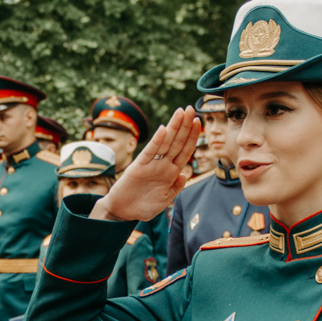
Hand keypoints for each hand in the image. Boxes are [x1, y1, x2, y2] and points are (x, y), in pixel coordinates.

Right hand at [93, 107, 200, 223]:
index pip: (185, 150)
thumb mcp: (164, 200)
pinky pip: (150, 152)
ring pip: (166, 143)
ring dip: (174, 127)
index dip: (192, 136)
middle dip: (185, 126)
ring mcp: (151, 164)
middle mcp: (162, 165)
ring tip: (182, 112)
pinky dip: (157, 141)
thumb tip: (185, 174)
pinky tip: (164, 129)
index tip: (199, 121)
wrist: (122, 212)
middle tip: (192, 108)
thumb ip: (175, 188)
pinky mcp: (139, 166)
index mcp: (171, 172)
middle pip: (177, 142)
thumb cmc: (143, 206)